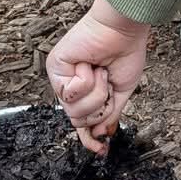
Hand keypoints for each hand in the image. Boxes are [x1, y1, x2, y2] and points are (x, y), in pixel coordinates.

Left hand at [47, 0, 150, 152]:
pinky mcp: (55, 66)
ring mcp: (61, 78)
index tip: (100, 149)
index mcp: (86, 93)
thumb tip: (99, 136)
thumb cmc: (125, 54)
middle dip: (99, 104)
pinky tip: (89, 63)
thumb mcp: (120, 93)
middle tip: (106, 82)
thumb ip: (108, 116)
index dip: (89, 138)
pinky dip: (87, 78)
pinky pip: (71, 91)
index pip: (82, 122)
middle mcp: (70, 87)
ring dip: (95, 90)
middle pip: (78, 119)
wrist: (124, 30)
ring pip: (74, 109)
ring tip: (99, 70)